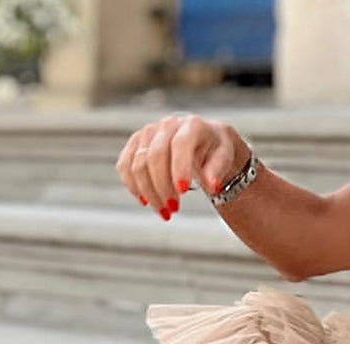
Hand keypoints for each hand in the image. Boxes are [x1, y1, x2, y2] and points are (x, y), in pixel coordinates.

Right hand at [115, 115, 249, 219]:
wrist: (204, 139)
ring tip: (165, 212)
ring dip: (149, 193)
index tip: (182, 192)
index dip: (179, 168)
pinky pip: (125, 165)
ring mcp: (148, 132)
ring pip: (137, 164)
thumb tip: (212, 187)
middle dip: (162, 187)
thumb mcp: (224, 158)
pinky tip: (145, 202)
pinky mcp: (136, 143)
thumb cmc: (216, 150)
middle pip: (155, 156)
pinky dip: (132, 186)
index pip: (180, 144)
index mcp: (192, 126)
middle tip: (173, 210)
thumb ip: (217, 170)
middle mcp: (167, 125)